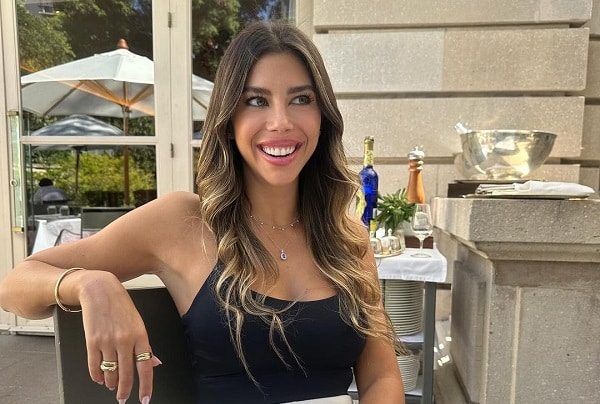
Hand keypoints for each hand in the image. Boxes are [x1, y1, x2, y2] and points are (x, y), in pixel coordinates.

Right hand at [78, 271, 160, 402]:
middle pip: (127, 375)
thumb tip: (154, 363)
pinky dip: (97, 376)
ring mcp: (107, 342)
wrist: (99, 290)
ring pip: (110, 373)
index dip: (146, 386)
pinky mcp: (91, 342)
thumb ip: (145, 345)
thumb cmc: (120, 305)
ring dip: (111, 383)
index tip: (145, 399)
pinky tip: (99, 378)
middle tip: (123, 398)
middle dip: (125, 391)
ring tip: (112, 385)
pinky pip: (94, 367)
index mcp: (140, 335)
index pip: (146, 367)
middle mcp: (125, 340)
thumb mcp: (138, 322)